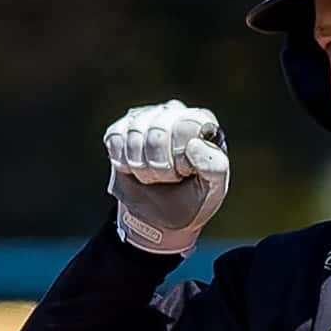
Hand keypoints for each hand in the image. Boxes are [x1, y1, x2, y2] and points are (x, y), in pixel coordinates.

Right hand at [104, 100, 228, 255]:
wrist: (159, 218)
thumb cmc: (191, 198)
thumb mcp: (213, 188)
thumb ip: (215, 166)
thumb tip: (194, 144)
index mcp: (201, 122)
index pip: (185, 125)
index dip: (180, 156)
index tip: (185, 172)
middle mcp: (174, 112)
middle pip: (157, 130)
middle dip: (160, 165)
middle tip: (168, 178)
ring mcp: (145, 118)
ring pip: (134, 134)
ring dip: (141, 167)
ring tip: (153, 176)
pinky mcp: (121, 129)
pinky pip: (115, 138)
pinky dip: (122, 162)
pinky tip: (134, 169)